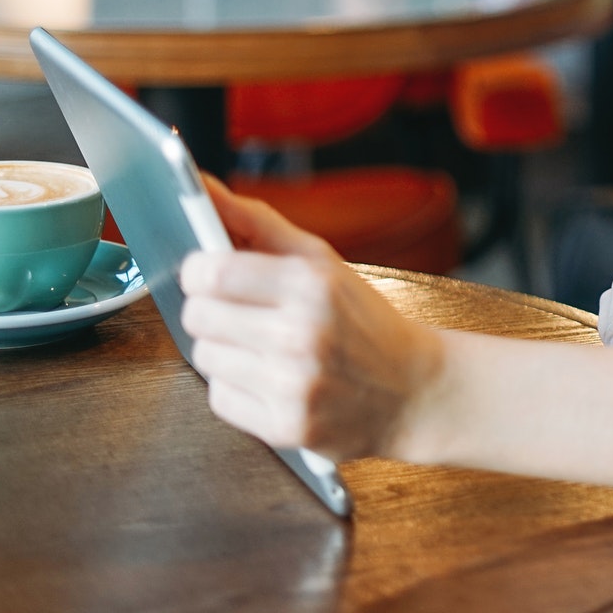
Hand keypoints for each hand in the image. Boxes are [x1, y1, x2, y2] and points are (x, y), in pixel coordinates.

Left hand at [179, 177, 444, 460]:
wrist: (414, 389)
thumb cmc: (364, 319)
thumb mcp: (322, 261)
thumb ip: (256, 222)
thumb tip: (201, 186)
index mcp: (311, 283)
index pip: (211, 271)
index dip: (200, 270)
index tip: (211, 273)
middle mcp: (301, 333)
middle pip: (198, 316)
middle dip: (212, 311)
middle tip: (243, 312)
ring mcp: (293, 384)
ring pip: (205, 357)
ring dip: (225, 351)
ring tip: (264, 348)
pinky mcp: (286, 426)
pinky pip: (220, 398)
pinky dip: (237, 388)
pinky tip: (270, 379)